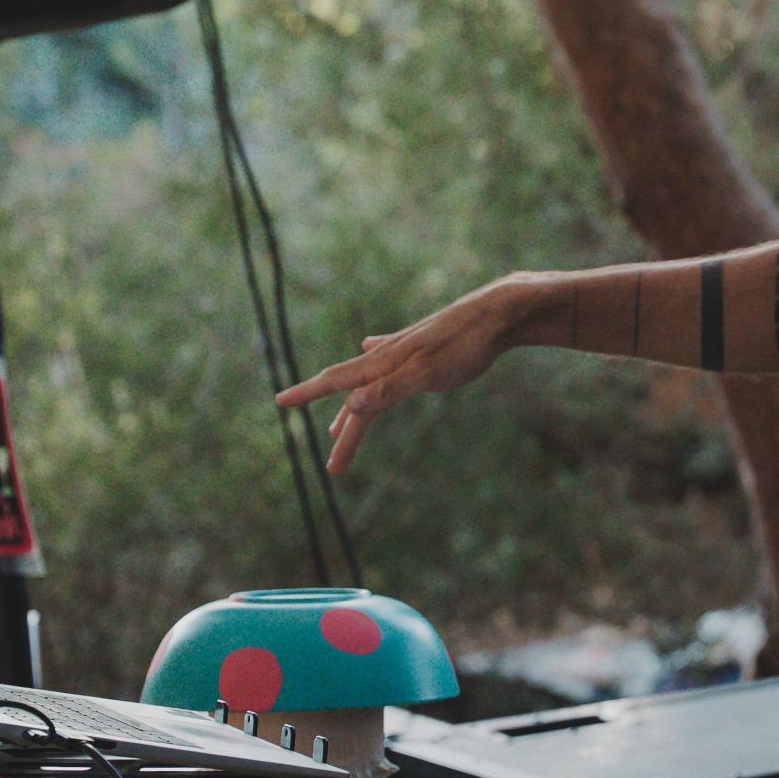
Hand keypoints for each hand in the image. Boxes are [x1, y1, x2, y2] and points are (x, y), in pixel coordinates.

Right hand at [277, 281, 521, 472]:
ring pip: (370, 381)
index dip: (308, 393)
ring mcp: (406, 349)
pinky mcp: (424, 344)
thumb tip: (351, 406)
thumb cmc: (465, 345)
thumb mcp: (428, 374)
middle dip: (344, 431)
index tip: (279, 400)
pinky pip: (388, 358)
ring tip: (339, 426)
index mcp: (385, 363)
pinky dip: (375, 365)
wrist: (499, 312)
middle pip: (356, 395)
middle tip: (335, 465)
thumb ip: (389, 390)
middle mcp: (389, 355)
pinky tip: (369, 344)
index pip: (338, 382)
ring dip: (354, 406)